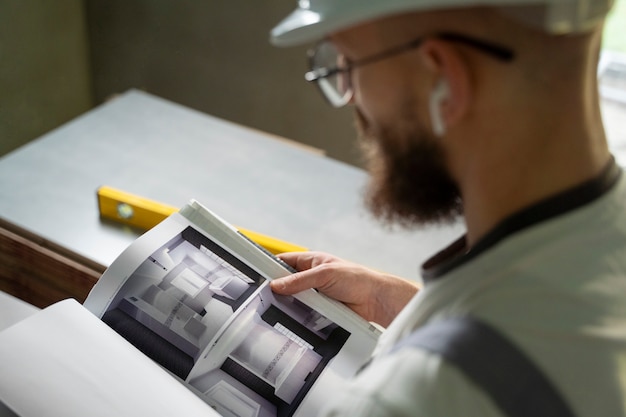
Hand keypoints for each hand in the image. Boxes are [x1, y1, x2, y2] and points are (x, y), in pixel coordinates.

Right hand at [270, 251, 419, 326]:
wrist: (375, 300)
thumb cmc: (357, 278)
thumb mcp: (324, 274)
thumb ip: (299, 280)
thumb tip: (277, 284)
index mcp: (311, 261)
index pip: (283, 261)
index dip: (269, 266)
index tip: (255, 274)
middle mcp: (310, 277)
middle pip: (285, 283)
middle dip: (276, 289)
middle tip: (263, 296)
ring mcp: (314, 295)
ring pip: (292, 300)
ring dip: (288, 304)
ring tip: (275, 308)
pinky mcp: (319, 311)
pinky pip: (302, 314)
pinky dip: (298, 316)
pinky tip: (291, 320)